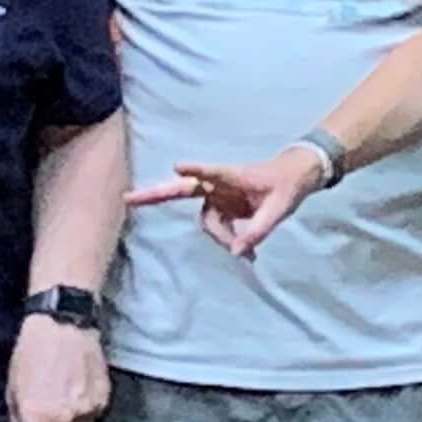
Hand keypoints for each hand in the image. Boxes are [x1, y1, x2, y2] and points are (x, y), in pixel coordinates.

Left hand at [8, 314, 108, 421]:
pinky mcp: (103, 399)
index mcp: (37, 418)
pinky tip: (77, 390)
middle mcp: (64, 419)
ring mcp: (87, 410)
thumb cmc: (31, 355)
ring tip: (64, 400)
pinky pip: (94, 417)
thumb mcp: (13, 390)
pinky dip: (86, 411)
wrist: (63, 325)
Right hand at [143, 146, 329, 258]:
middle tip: (127, 199)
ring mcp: (218, 196)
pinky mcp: (222, 207)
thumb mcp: (280, 209)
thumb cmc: (287, 185)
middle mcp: (218, 185)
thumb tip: (238, 253)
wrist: (295, 177)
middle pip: (182, 191)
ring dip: (221, 238)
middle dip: (155, 195)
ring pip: (207, 222)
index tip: (178, 167)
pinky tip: (247, 254)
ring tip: (248, 254)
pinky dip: (229, 242)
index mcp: (233, 177)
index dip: (195, 170)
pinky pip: (218, 229)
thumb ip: (258, 230)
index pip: (211, 173)